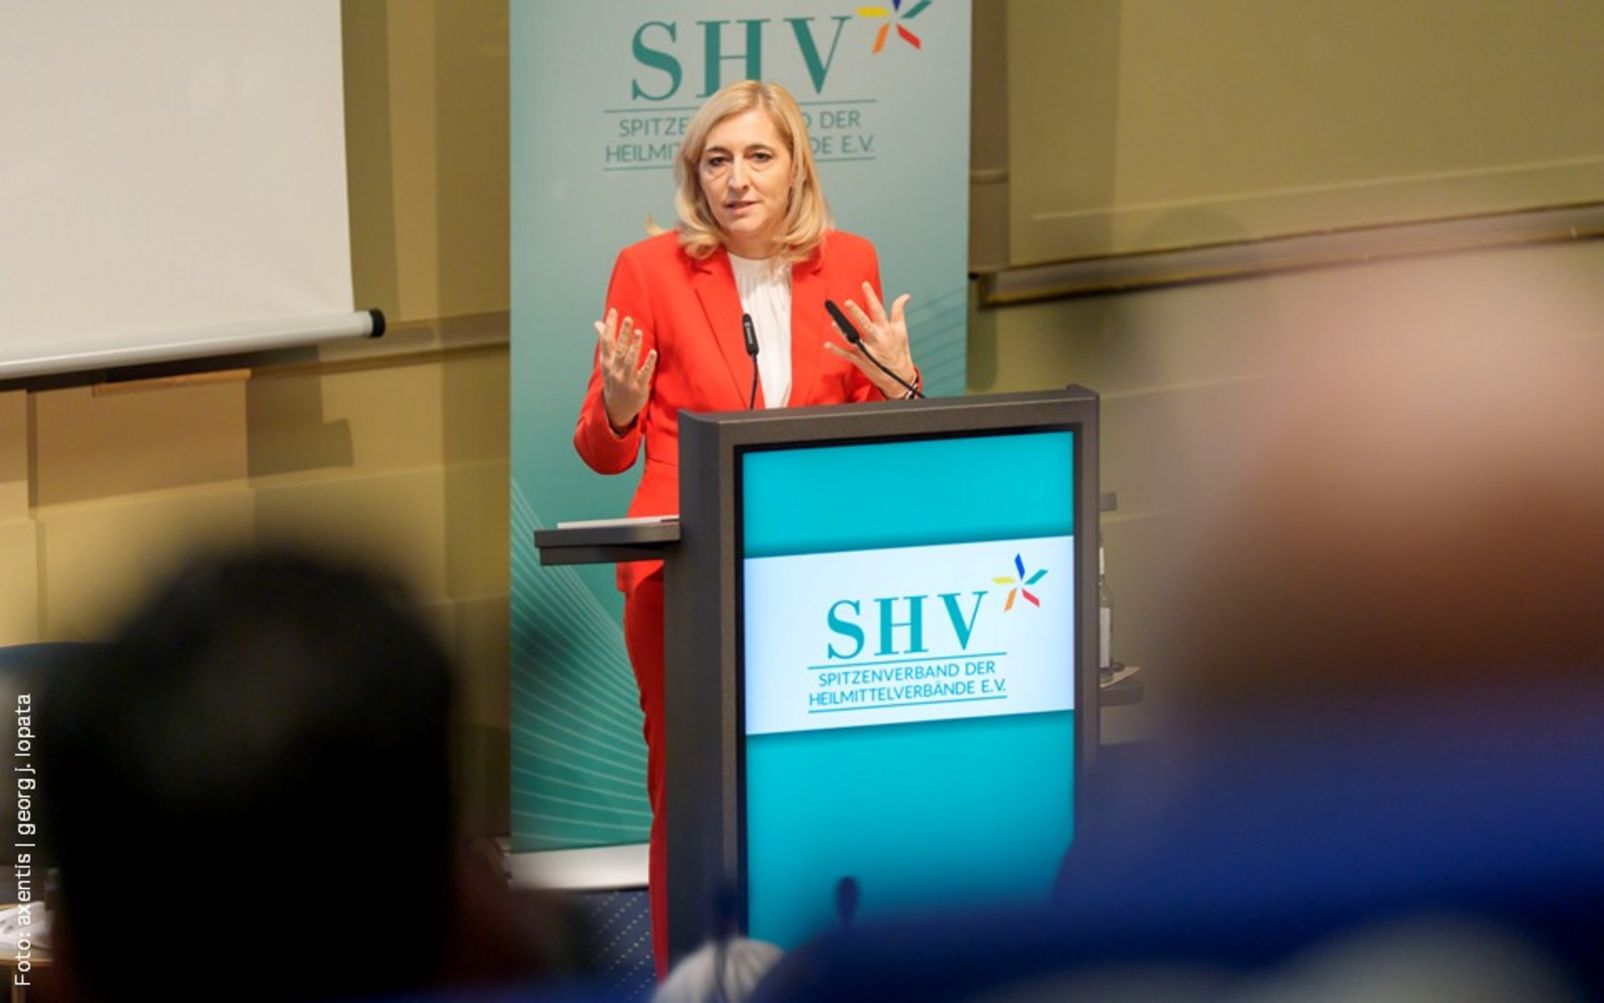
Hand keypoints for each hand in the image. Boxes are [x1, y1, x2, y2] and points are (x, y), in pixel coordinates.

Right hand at [594, 308, 656, 431]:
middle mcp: (615, 369)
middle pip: (619, 348)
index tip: (614, 312)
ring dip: (634, 346)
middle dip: (623, 334)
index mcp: (607, 362)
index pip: (606, 341)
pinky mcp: (638, 387)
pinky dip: (647, 363)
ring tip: (638, 332)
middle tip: (628, 319)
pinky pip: (643, 373)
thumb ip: (605, 342)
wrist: (616, 409)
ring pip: (629, 360)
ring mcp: (626, 378)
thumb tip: (598, 324)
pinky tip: (652, 353)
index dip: (610, 326)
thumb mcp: (606, 362)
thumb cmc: (613, 380)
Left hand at [823, 282, 917, 397]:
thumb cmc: (899, 350)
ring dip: (842, 331)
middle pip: (865, 324)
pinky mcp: (860, 360)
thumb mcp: (901, 331)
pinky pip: (846, 354)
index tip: (865, 284)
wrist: (898, 377)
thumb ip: (899, 312)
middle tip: (847, 302)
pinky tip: (827, 344)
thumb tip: (905, 295)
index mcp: (886, 330)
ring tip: (834, 322)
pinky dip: (836, 350)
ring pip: (853, 338)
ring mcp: (867, 350)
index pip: (878, 310)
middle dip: (857, 313)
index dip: (871, 297)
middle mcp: (876, 339)